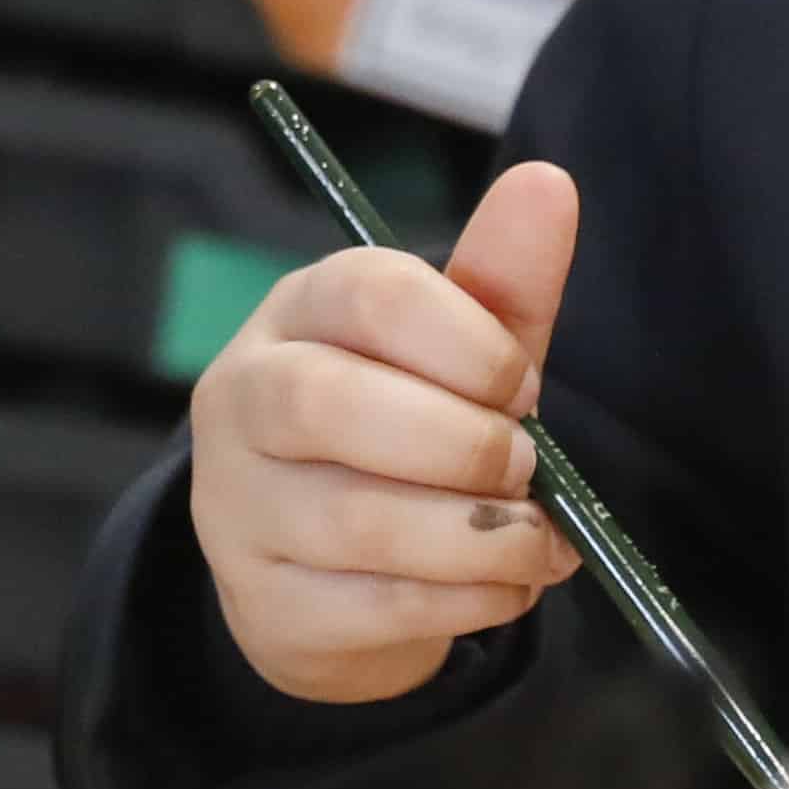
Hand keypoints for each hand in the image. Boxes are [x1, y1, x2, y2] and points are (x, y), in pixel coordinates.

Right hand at [187, 160, 582, 707]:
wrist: (327, 578)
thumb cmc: (405, 436)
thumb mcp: (460, 355)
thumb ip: (503, 279)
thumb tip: (549, 182)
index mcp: (298, 313)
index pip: (369, 293)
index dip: (471, 342)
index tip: (525, 387)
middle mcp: (244, 399)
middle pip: (329, 403)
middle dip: (462, 442)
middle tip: (525, 466)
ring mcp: (238, 506)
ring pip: (355, 519)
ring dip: (477, 536)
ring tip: (534, 539)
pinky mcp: (264, 602)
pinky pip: (371, 606)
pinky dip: (465, 600)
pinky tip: (505, 585)